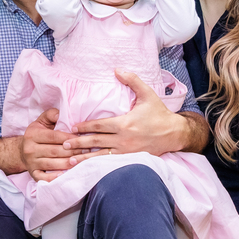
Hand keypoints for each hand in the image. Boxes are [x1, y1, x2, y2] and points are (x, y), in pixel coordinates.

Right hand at [21, 109, 82, 181]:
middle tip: (86, 151)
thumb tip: (60, 114)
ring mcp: (31, 163)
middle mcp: (30, 149)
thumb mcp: (41, 121)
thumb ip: (51, 115)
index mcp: (32, 134)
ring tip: (80, 162)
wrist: (21, 152)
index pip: (53, 136)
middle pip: (54, 151)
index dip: (68, 138)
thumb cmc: (37, 135)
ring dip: (67, 163)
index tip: (81, 138)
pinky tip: (64, 175)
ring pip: (51, 164)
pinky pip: (44, 178)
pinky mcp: (33, 174)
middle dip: (72, 151)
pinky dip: (54, 177)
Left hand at [64, 70, 186, 158]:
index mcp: (125, 123)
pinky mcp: (130, 160)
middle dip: (78, 143)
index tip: (72, 127)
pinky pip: (109, 164)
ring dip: (84, 158)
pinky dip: (97, 166)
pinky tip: (87, 169)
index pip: (99, 126)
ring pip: (101, 156)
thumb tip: (117, 69)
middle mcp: (124, 139)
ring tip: (69, 160)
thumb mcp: (147, 94)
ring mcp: (127, 152)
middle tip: (63, 144)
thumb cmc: (159, 114)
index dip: (84, 126)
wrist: (174, 134)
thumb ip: (132, 81)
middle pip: (96, 142)